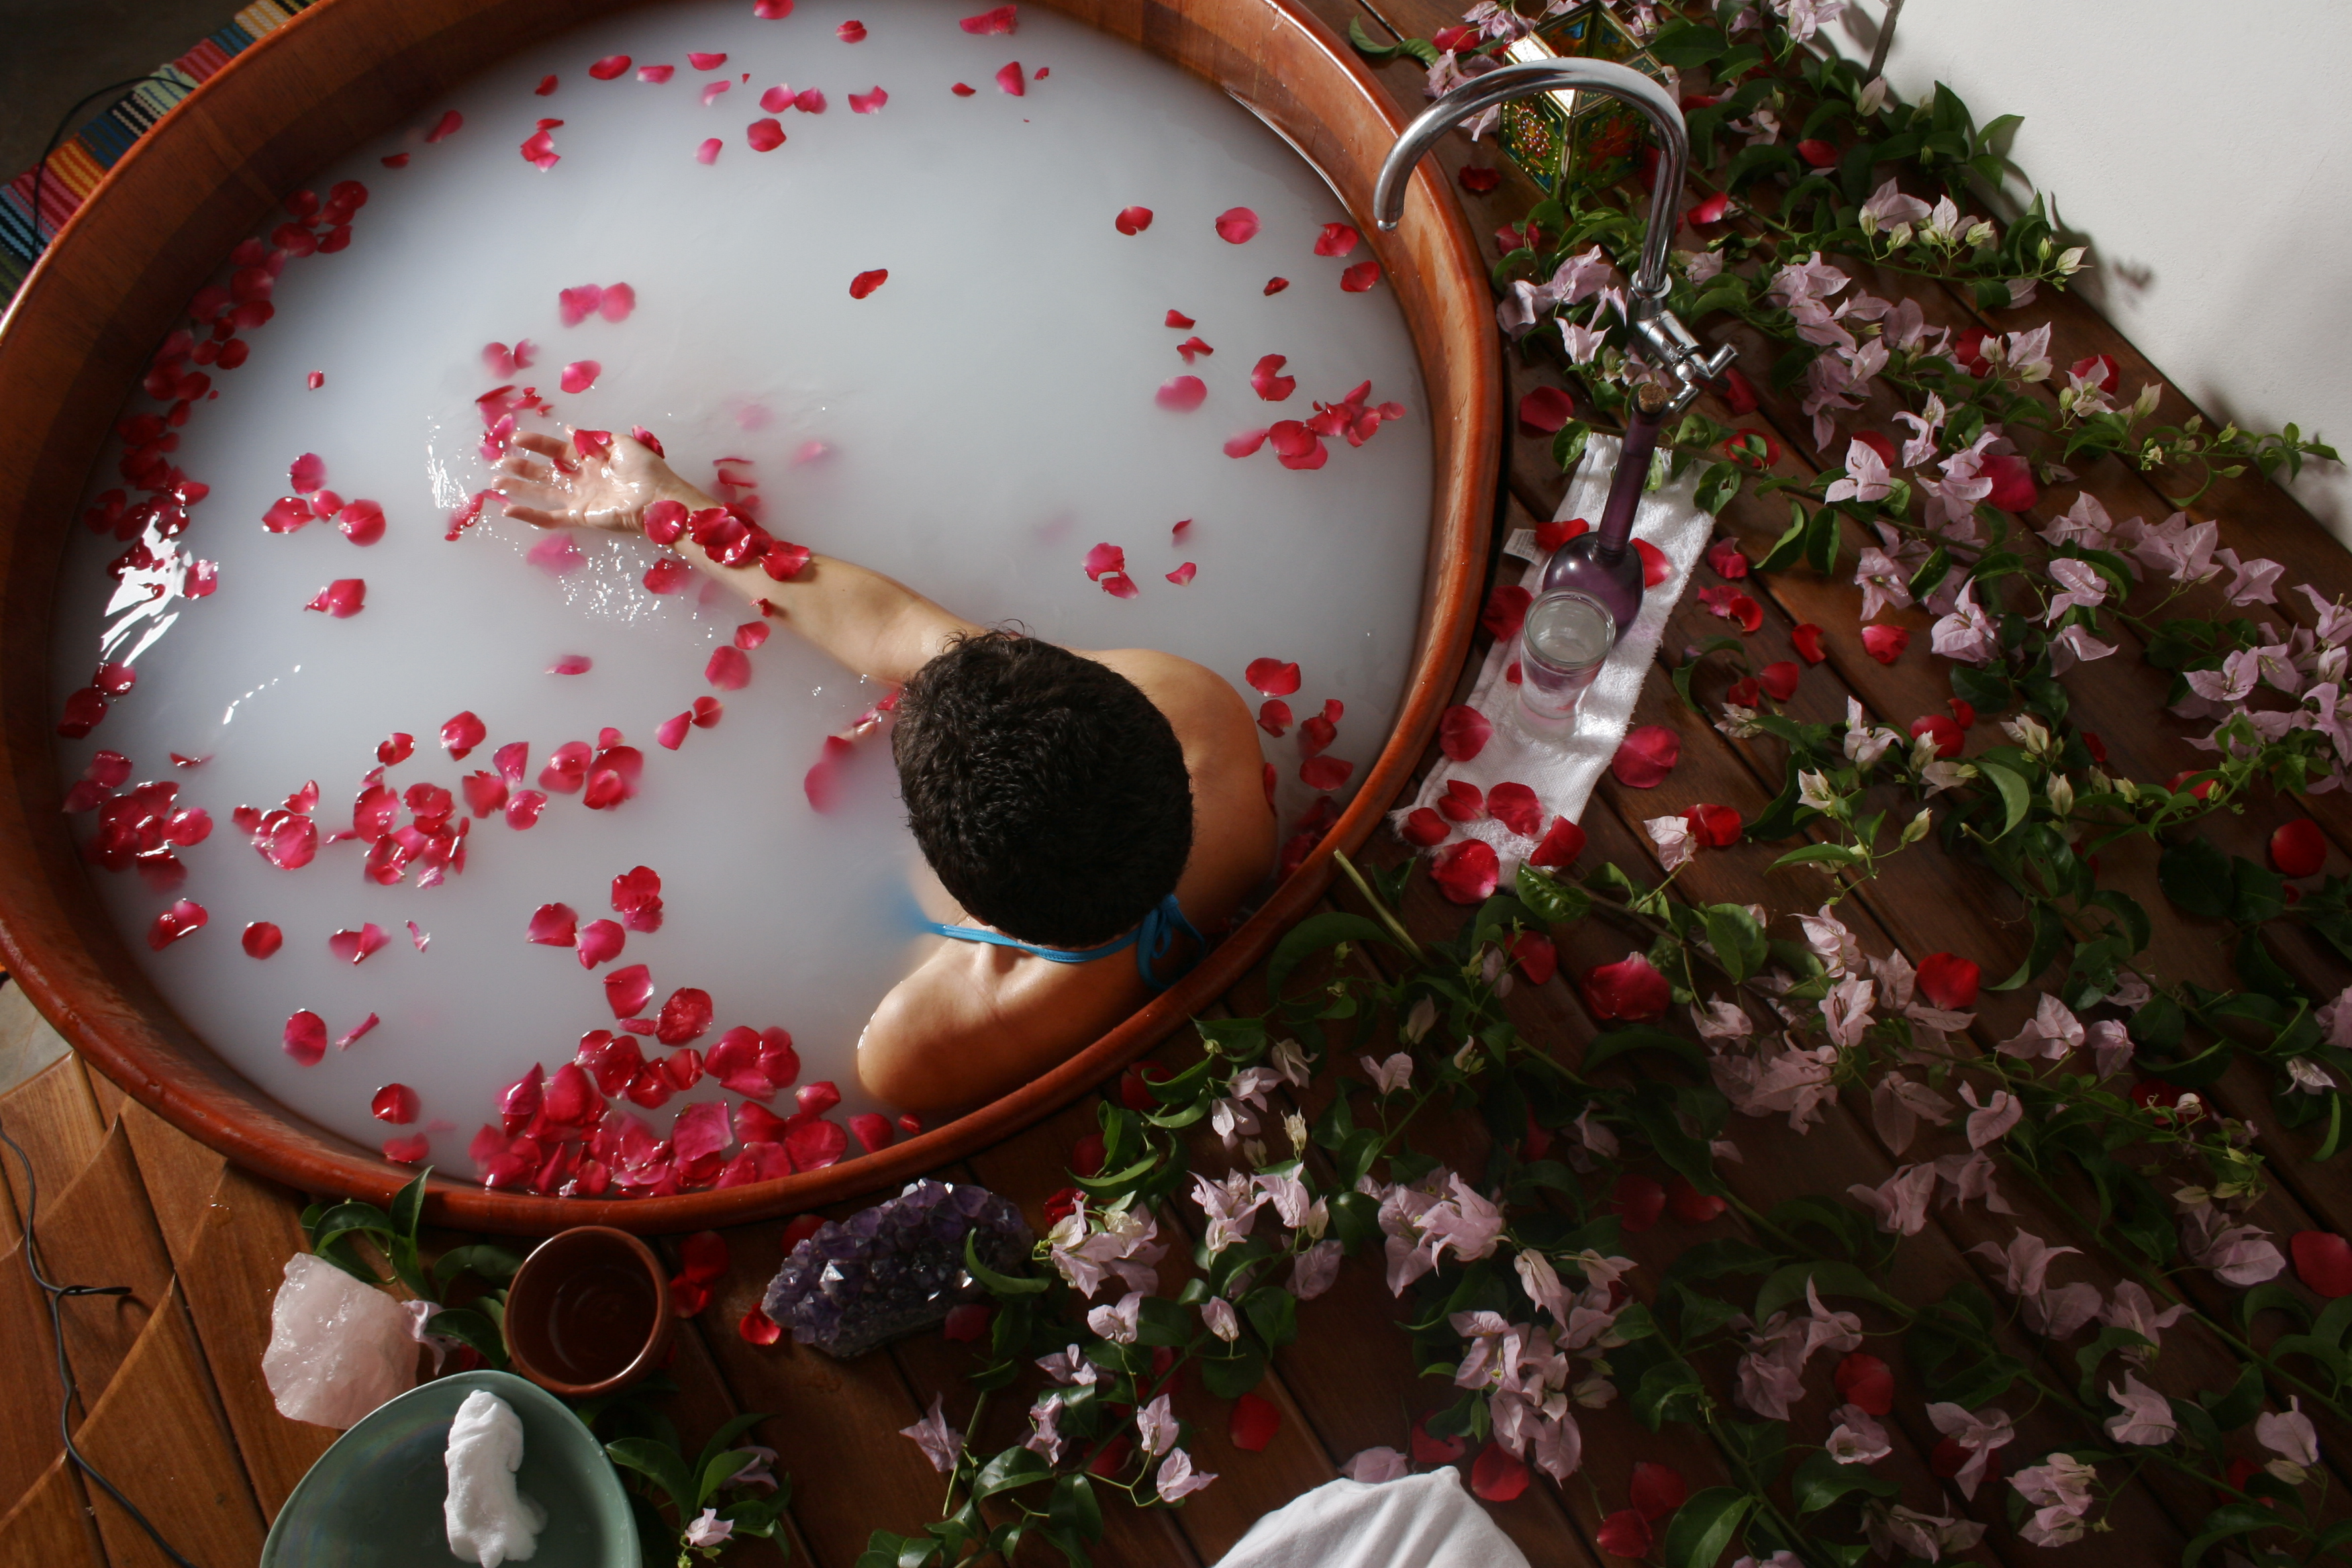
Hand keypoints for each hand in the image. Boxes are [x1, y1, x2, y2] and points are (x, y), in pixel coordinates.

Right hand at [494, 429, 690, 532]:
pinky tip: (508, 510)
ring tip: (496, 481)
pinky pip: (550, 518)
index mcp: (591, 460)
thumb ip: (593, 438)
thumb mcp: (620, 443)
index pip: (557, 451)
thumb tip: (570, 430)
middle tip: (500, 461)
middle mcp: (582, 479)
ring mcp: (580, 499)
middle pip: (545, 472)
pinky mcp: (580, 517)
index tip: (516, 438)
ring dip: (519, 488)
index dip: (537, 443)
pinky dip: (529, 515)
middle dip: (522, 466)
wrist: (658, 498)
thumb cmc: (645, 469)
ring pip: (542, 493)